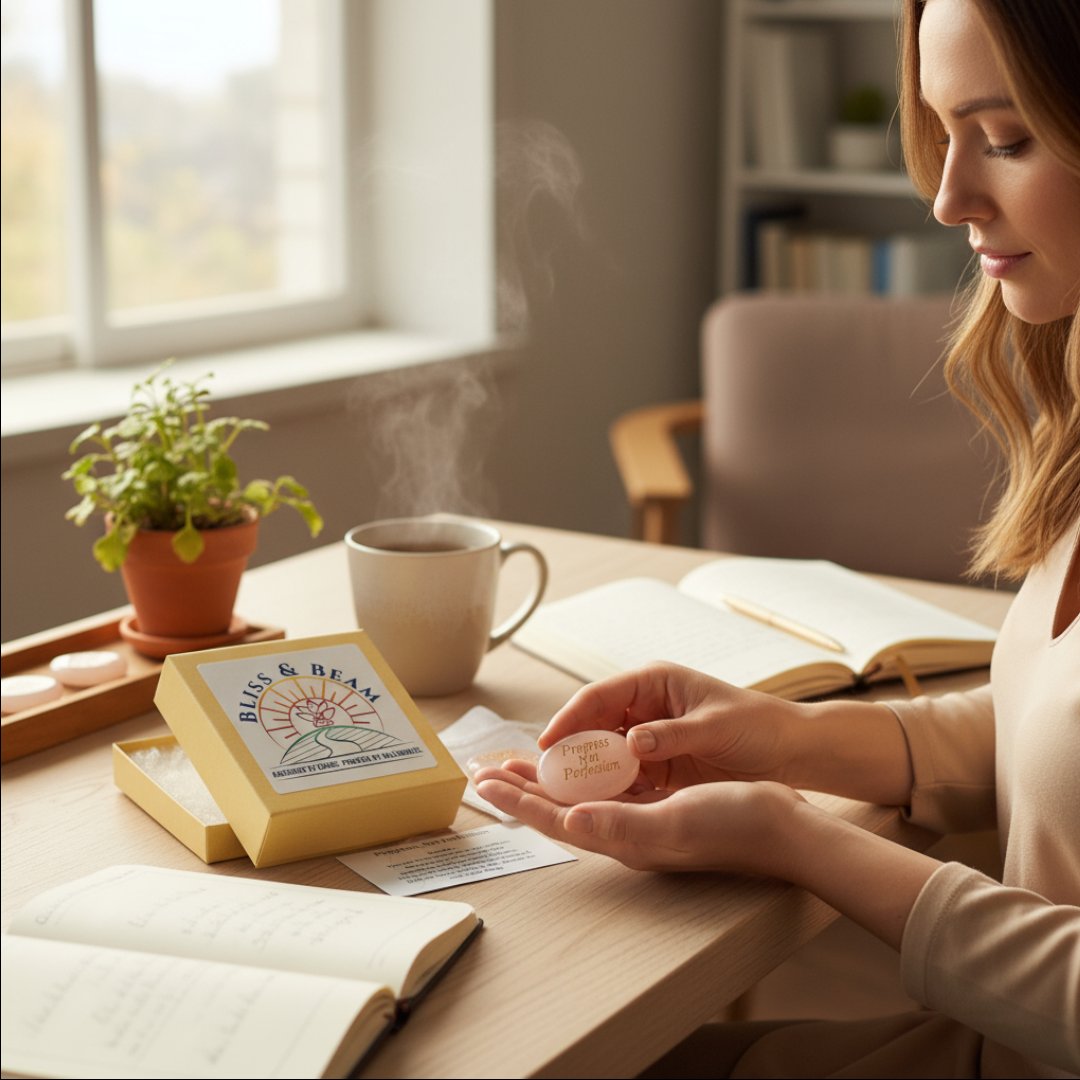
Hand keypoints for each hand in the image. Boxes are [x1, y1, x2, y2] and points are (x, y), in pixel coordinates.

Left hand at [474, 764, 807, 875]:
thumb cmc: (734, 826)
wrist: (782, 829)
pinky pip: (609, 792)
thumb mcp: (676, 822)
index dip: (519, 802)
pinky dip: (585, 776)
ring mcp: (644, 821)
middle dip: (523, 791)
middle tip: (488, 771)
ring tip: (519, 767)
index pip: (557, 820)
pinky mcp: (662, 807)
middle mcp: (627, 833)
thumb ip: (623, 825)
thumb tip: (572, 819)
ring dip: (548, 783)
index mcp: (624, 838)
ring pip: (581, 800)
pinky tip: (581, 766)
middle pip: (561, 810)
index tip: (485, 784)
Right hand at [538, 662, 803, 790]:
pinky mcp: (658, 765)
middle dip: (566, 747)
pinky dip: (605, 788)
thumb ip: (673, 734)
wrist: (791, 750)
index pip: (598, 697)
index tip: (548, 743)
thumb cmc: (758, 725)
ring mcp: (649, 737)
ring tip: (553, 792)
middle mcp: (644, 707)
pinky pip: (622, 776)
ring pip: (602, 753)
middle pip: (592, 725)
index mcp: (654, 683)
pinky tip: (588, 805)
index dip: (569, 718)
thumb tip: (632, 743)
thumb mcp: (715, 727)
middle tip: (538, 772)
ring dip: (581, 771)